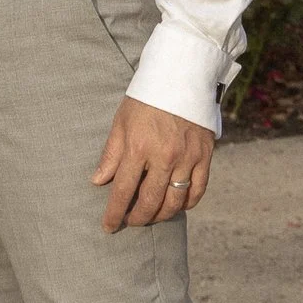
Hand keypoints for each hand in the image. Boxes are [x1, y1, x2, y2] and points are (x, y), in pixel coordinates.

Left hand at [91, 96, 213, 230]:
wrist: (182, 76)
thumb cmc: (147, 97)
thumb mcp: (121, 121)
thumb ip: (111, 154)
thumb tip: (98, 181)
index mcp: (138, 148)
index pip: (123, 191)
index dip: (114, 213)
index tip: (108, 226)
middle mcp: (163, 157)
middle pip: (149, 202)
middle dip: (137, 219)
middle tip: (130, 223)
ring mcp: (186, 158)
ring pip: (174, 202)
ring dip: (160, 216)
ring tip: (151, 217)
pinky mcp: (204, 156)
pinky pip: (197, 191)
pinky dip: (187, 203)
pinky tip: (177, 205)